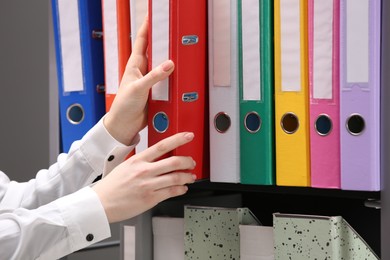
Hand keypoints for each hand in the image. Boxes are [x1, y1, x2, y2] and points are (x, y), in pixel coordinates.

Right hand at [92, 132, 195, 222]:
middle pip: (174, 162)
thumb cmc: (112, 186)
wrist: (101, 203)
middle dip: (188, 161)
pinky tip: (182, 188)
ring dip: (187, 177)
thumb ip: (141, 162)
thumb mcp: (125, 166)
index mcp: (138, 160)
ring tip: (190, 177)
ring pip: (176, 178)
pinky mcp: (150, 198)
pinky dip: (180, 189)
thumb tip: (157, 159)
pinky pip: (171, 192)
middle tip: (191, 162)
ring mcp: (148, 185)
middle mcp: (144, 171)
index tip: (188, 136)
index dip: (178, 139)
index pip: (162, 146)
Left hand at [103, 15, 174, 144]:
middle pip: (155, 50)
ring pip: (163, 65)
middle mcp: (143, 70)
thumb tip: (169, 64)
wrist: (125, 125)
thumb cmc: (123, 106)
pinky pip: (167, 80)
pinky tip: (181, 75)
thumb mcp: (138, 88)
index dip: (147, 26)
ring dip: (171, 59)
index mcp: (135, 65)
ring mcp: (150, 80)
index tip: (154, 14)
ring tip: (181, 50)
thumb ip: (154, 76)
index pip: (142, 40)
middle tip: (173, 30)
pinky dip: (174, 77)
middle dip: (163, 40)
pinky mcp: (156, 91)